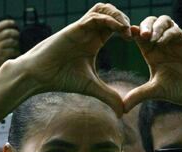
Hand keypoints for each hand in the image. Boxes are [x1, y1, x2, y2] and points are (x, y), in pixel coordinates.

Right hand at [0, 19, 19, 71]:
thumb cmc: (1, 53)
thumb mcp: (0, 42)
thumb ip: (7, 36)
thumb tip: (19, 31)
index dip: (7, 23)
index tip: (14, 24)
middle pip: (8, 32)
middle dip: (16, 34)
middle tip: (18, 37)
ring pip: (12, 41)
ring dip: (17, 44)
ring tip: (18, 47)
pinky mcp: (1, 54)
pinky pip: (13, 51)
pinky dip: (17, 52)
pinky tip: (17, 54)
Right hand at [16, 3, 130, 115]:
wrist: (40, 76)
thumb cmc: (61, 79)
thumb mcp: (91, 87)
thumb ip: (108, 96)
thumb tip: (123, 112)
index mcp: (94, 42)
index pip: (115, 28)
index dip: (129, 32)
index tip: (142, 43)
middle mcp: (89, 32)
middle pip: (112, 14)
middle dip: (126, 21)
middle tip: (137, 35)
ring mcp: (82, 28)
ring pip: (104, 9)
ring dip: (119, 16)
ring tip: (129, 31)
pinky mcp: (75, 27)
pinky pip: (96, 17)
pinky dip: (110, 21)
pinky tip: (121, 31)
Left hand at [123, 15, 181, 111]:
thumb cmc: (179, 92)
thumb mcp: (155, 92)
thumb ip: (139, 96)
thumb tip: (122, 109)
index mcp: (151, 54)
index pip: (138, 37)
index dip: (132, 33)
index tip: (126, 36)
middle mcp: (161, 45)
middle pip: (149, 24)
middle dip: (143, 26)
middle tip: (140, 35)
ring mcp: (175, 42)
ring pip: (163, 22)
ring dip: (155, 26)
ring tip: (151, 37)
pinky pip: (176, 30)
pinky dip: (167, 32)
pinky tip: (162, 41)